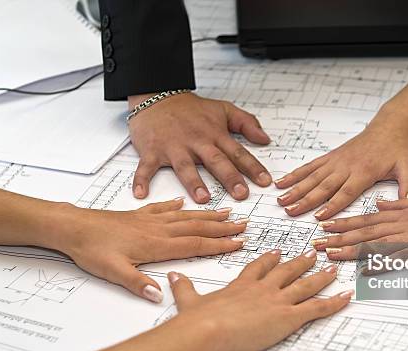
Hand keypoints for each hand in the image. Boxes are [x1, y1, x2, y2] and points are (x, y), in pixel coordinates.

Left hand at [51, 199, 247, 302]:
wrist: (73, 227)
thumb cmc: (92, 250)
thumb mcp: (113, 272)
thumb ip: (138, 283)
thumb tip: (160, 296)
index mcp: (157, 244)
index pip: (196, 244)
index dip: (220, 244)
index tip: (239, 243)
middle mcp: (158, 229)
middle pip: (197, 227)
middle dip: (223, 227)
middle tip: (244, 224)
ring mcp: (150, 220)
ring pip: (186, 216)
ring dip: (208, 215)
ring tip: (226, 211)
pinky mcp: (138, 215)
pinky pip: (164, 208)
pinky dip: (177, 205)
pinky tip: (184, 202)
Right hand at [128, 93, 272, 202]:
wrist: (157, 94)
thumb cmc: (191, 108)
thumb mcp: (223, 109)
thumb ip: (247, 123)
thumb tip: (266, 139)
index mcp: (215, 134)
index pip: (238, 152)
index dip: (253, 167)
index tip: (266, 182)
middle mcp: (197, 142)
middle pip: (216, 161)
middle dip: (229, 177)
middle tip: (241, 193)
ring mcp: (173, 147)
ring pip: (185, 166)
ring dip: (193, 182)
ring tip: (203, 198)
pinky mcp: (152, 150)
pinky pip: (146, 167)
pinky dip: (141, 179)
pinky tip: (141, 194)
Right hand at [168, 249, 352, 350]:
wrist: (208, 328)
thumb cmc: (198, 319)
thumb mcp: (189, 300)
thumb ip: (183, 287)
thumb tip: (171, 276)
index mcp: (242, 285)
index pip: (259, 268)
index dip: (269, 260)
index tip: (276, 253)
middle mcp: (263, 288)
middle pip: (286, 271)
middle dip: (300, 262)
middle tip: (311, 253)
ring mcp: (278, 300)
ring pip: (305, 284)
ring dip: (321, 276)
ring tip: (332, 268)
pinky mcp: (288, 316)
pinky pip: (317, 307)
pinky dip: (334, 302)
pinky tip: (346, 296)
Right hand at [275, 107, 407, 219]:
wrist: (391, 125)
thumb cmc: (399, 148)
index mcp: (364, 172)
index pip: (346, 192)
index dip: (332, 205)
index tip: (319, 217)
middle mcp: (347, 166)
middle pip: (323, 186)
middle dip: (305, 200)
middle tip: (290, 211)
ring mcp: (337, 161)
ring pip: (313, 176)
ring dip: (296, 188)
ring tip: (281, 199)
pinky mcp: (331, 156)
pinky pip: (311, 166)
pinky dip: (296, 174)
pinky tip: (283, 181)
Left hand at [311, 186, 407, 259]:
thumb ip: (401, 203)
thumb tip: (380, 202)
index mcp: (402, 213)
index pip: (366, 218)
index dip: (344, 223)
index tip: (325, 226)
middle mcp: (403, 223)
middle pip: (364, 231)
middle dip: (338, 238)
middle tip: (317, 244)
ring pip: (376, 244)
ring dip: (351, 250)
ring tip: (331, 255)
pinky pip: (400, 259)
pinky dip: (382, 264)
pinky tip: (366, 271)